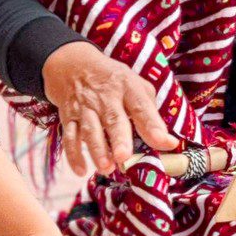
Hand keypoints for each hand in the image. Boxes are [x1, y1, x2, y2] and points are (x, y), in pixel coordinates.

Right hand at [42, 41, 179, 176]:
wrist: (72, 65)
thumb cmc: (112, 80)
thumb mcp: (134, 84)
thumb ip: (149, 111)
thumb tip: (166, 141)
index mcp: (127, 87)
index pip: (142, 107)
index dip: (154, 125)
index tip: (166, 143)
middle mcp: (106, 96)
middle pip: (113, 118)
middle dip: (118, 138)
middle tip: (123, 156)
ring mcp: (85, 107)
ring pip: (90, 129)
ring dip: (97, 149)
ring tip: (106, 168)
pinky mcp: (68, 116)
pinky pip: (69, 136)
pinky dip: (73, 154)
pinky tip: (81, 170)